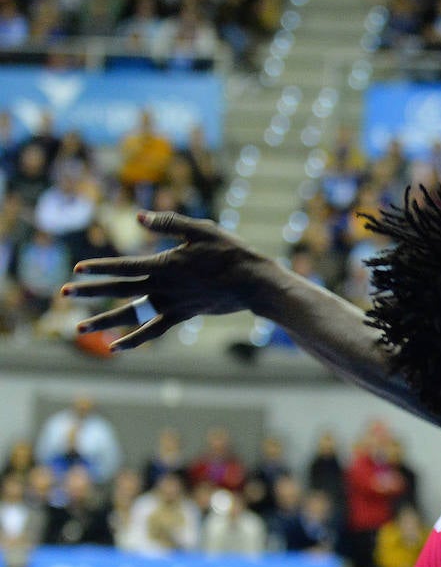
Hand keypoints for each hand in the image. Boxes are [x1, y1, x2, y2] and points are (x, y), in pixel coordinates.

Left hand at [61, 211, 270, 350]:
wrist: (252, 283)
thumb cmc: (229, 252)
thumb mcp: (201, 230)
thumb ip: (169, 223)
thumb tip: (139, 218)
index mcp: (164, 264)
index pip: (123, 266)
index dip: (100, 267)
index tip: (77, 270)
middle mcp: (162, 287)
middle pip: (118, 290)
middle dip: (88, 291)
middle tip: (63, 294)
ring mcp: (170, 304)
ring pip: (129, 314)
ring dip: (102, 321)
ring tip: (78, 327)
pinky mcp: (181, 315)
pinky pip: (152, 331)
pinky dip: (134, 340)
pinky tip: (116, 348)